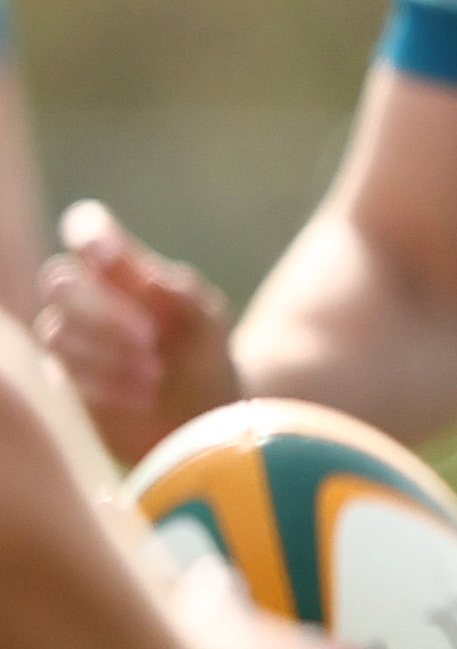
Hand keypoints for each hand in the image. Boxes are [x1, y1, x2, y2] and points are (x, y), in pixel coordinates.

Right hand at [37, 203, 240, 469]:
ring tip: (156, 375)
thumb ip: (183, 293)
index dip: (88, 235)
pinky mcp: (65, 381)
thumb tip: (151, 278)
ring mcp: (69, 341)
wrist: (205, 417)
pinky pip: (64, 376)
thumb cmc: (205, 356)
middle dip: (103, 311)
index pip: (85, 231)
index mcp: (121, 272)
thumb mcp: (208, 322)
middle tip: (151, 337)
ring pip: (56, 332)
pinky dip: (105, 385)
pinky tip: (143, 396)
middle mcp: (86, 300)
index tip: (111, 255)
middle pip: (59, 283)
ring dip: (107, 353)